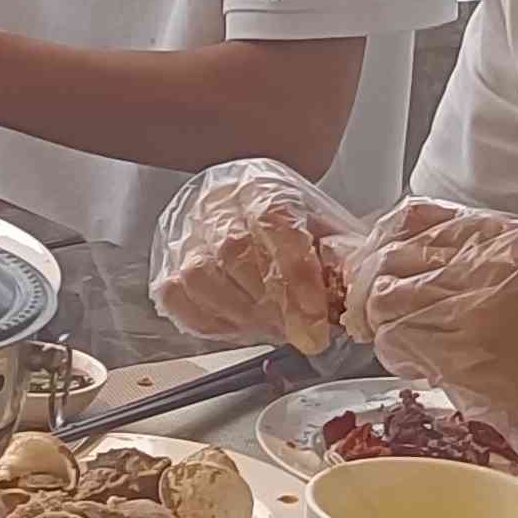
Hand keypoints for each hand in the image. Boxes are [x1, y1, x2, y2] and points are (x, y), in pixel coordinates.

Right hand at [150, 157, 356, 355]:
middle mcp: (215, 202)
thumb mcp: (328, 232)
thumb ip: (341, 259)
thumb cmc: (294, 228)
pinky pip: (176, 296)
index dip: (297, 275)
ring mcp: (184, 232)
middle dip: (274, 303)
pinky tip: (241, 326)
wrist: (255, 216)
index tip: (316, 318)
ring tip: (275, 329)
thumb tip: (351, 299)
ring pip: (200, 276)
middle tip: (302, 333)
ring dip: (242, 315)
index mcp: (260, 185)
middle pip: (233, 252)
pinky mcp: (166, 263)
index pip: (274, 221)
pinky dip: (210, 321)